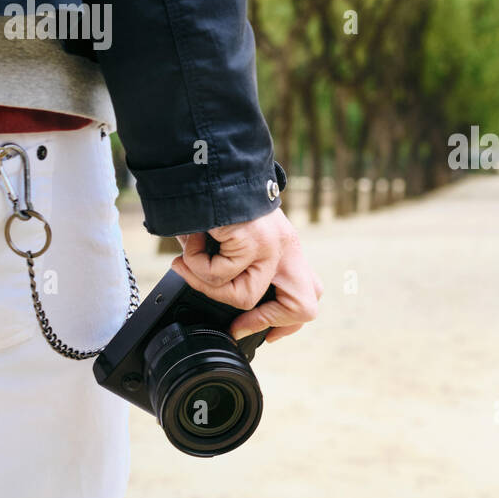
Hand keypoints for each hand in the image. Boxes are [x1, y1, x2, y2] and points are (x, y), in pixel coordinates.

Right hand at [169, 208, 321, 340]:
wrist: (205, 166)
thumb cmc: (210, 203)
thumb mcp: (234, 241)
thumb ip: (238, 268)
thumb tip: (221, 309)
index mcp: (286, 249)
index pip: (309, 296)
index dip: (286, 322)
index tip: (258, 331)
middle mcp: (286, 248)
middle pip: (305, 307)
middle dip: (266, 321)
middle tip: (237, 324)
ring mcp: (272, 245)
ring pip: (245, 297)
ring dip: (207, 285)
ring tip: (188, 262)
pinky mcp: (252, 239)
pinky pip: (219, 274)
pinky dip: (194, 264)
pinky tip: (189, 244)